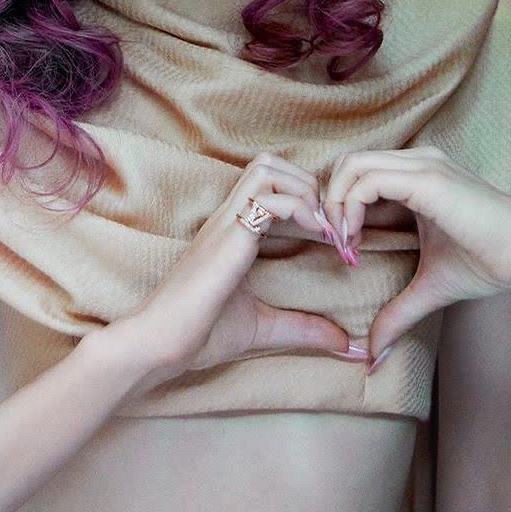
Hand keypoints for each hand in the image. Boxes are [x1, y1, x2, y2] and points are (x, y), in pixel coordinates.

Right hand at [116, 152, 370, 395]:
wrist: (160, 345)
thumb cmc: (199, 335)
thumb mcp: (266, 329)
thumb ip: (306, 330)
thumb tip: (350, 347)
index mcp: (232, 232)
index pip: (268, 184)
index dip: (305, 199)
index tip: (332, 239)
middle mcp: (228, 218)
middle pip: (269, 164)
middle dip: (308, 185)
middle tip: (329, 226)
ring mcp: (226, 224)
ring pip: (268, 169)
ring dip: (305, 190)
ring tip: (323, 228)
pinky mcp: (229, 237)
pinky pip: (270, 199)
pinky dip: (302, 209)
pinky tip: (319, 238)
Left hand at [319, 146, 510, 368]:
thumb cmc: (489, 264)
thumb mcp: (429, 288)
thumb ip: (397, 314)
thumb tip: (372, 358)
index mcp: (417, 177)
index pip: (358, 174)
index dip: (339, 208)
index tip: (345, 252)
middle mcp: (417, 163)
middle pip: (348, 163)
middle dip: (330, 202)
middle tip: (337, 246)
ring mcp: (422, 166)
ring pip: (352, 165)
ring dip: (335, 206)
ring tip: (346, 246)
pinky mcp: (426, 179)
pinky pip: (366, 181)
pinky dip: (348, 209)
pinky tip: (356, 243)